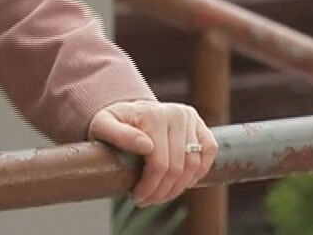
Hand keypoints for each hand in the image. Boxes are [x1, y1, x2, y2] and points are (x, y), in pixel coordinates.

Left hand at [89, 99, 216, 206]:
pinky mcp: (200, 124)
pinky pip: (209, 151)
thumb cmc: (113, 123)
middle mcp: (175, 113)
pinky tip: (183, 182)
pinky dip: (199, 171)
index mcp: (152, 114)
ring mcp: (189, 118)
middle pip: (177, 167)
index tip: (137, 197)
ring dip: (179, 187)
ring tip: (161, 195)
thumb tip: (146, 146)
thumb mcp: (102, 126)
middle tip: (147, 200)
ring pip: (194, 164)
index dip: (149, 186)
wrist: (127, 113)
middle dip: (162, 191)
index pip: (159, 163)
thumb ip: (117, 134)